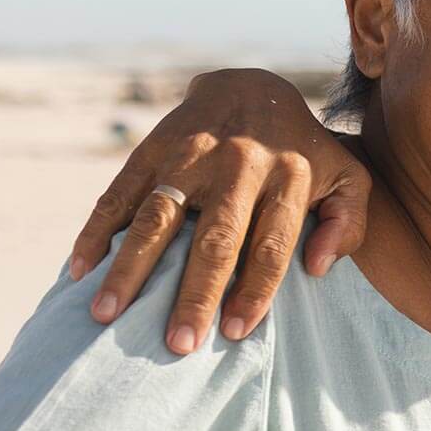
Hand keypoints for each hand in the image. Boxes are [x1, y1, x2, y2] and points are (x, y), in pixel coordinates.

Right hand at [68, 69, 372, 353]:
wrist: (253, 85)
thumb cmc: (305, 152)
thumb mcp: (349, 177)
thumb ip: (348, 222)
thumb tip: (319, 268)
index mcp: (288, 177)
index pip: (271, 245)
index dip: (254, 291)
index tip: (235, 333)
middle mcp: (237, 165)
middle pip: (214, 239)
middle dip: (195, 294)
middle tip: (179, 344)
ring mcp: (189, 155)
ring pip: (157, 218)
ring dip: (131, 269)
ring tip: (107, 316)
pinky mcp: (151, 149)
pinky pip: (119, 193)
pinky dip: (96, 231)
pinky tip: (81, 272)